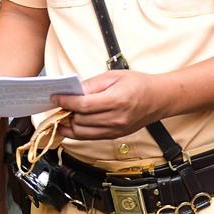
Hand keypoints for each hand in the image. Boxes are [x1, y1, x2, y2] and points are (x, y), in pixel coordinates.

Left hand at [53, 69, 170, 140]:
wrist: (159, 99)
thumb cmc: (138, 84)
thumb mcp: (114, 76)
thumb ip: (91, 85)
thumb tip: (72, 91)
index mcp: (116, 101)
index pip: (83, 105)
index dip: (65, 102)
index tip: (55, 97)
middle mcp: (116, 119)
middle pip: (80, 120)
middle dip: (65, 112)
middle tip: (57, 104)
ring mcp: (115, 130)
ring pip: (82, 133)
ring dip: (69, 124)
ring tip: (63, 114)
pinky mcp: (115, 136)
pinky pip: (90, 137)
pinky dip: (78, 131)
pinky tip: (72, 123)